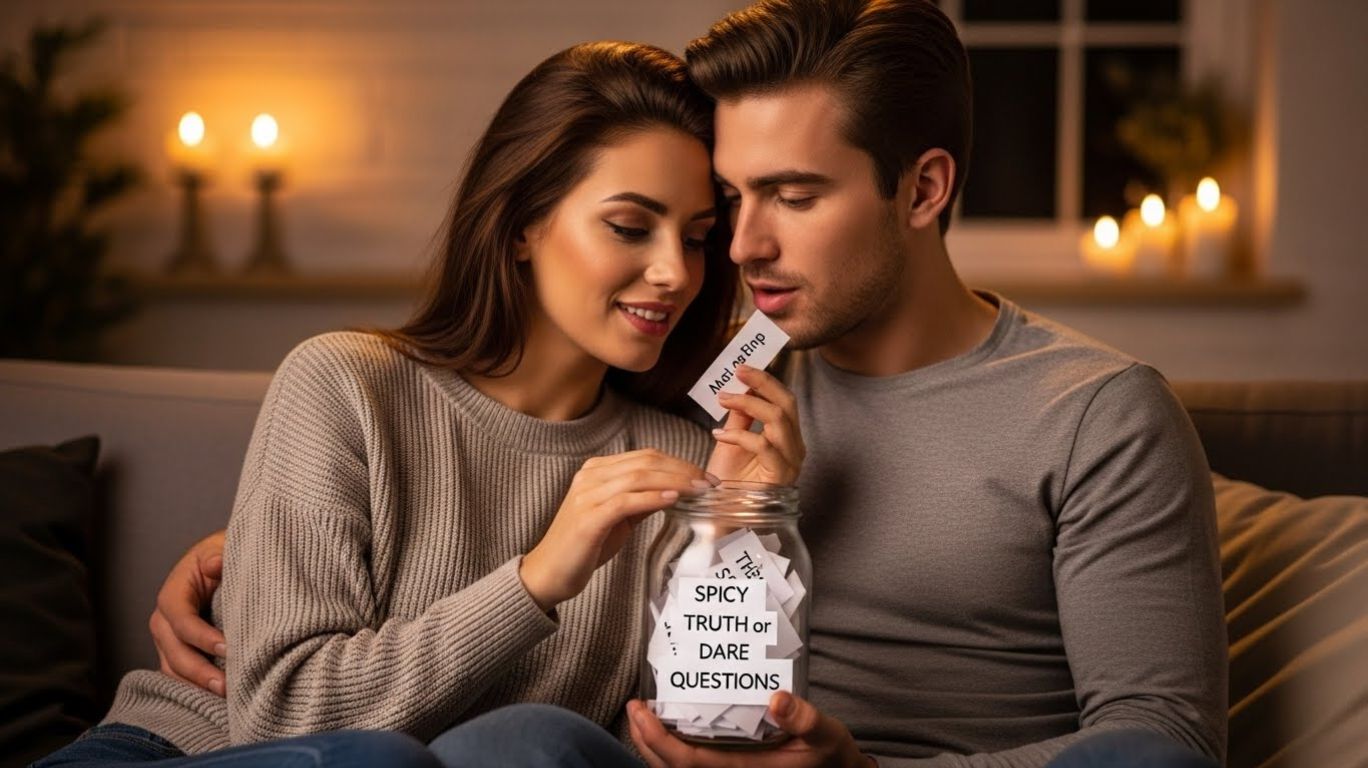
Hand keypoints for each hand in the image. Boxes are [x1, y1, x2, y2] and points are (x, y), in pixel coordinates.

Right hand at [150, 529, 227, 696]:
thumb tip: (214, 564)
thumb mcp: (224, 546)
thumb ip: (220, 554)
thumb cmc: (225, 555)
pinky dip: (194, 688)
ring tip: (226, 696)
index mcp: (174, 593)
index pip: (180, 619)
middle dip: (199, 671)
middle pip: (174, 651)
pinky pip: (179, 675)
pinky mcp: (178, 652)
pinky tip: (217, 698)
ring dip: (196, 685)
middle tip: (226, 685)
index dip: (200, 636)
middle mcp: (164, 619)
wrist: (223, 563)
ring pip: (173, 669)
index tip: (227, 647)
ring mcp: (168, 640)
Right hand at [520, 449, 714, 610]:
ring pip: (638, 477)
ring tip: (699, 490)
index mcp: (596, 471)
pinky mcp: (588, 518)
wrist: (548, 573)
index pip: (645, 457)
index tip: (704, 477)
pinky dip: (652, 498)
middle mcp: (590, 476)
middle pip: (645, 462)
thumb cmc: (584, 546)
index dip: (679, 463)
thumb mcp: (617, 517)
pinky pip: (626, 501)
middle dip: (683, 470)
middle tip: (709, 483)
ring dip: (674, 481)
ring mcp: (586, 495)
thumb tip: (675, 491)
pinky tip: (673, 499)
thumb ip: (640, 500)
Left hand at [627, 693, 872, 767]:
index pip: (688, 762)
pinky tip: (668, 728)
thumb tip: (776, 699)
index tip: (641, 712)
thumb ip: (804, 717)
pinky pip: (689, 767)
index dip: (658, 740)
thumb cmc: (828, 757)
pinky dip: (669, 751)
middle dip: (645, 740)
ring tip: (642, 715)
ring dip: (653, 746)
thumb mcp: (825, 734)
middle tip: (634, 707)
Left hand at [705, 365, 803, 485]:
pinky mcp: (780, 476)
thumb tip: (740, 388)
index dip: (765, 381)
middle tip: (738, 372)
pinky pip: (764, 445)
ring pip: (779, 419)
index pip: (784, 400)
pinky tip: (717, 435)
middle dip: (763, 383)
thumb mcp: (732, 440)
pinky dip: (739, 435)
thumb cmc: (729, 481)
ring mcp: (790, 462)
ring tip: (724, 399)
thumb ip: (740, 417)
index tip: (741, 368)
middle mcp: (794, 448)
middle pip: (787, 403)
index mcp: (787, 437)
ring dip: (749, 404)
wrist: (723, 515)